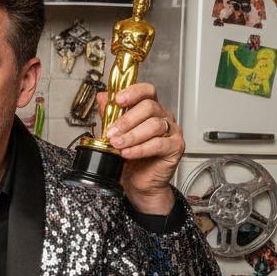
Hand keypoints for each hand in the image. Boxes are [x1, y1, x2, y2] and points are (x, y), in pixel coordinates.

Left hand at [99, 82, 182, 214]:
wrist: (138, 184)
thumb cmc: (131, 159)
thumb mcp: (116, 135)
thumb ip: (110, 115)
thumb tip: (102, 97)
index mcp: (150, 110)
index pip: (147, 91)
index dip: (133, 92)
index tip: (118, 100)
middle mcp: (163, 117)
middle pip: (149, 107)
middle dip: (127, 120)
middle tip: (112, 132)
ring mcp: (171, 131)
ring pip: (154, 125)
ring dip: (132, 135)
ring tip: (117, 145)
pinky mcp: (175, 147)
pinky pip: (158, 144)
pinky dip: (140, 149)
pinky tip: (128, 153)